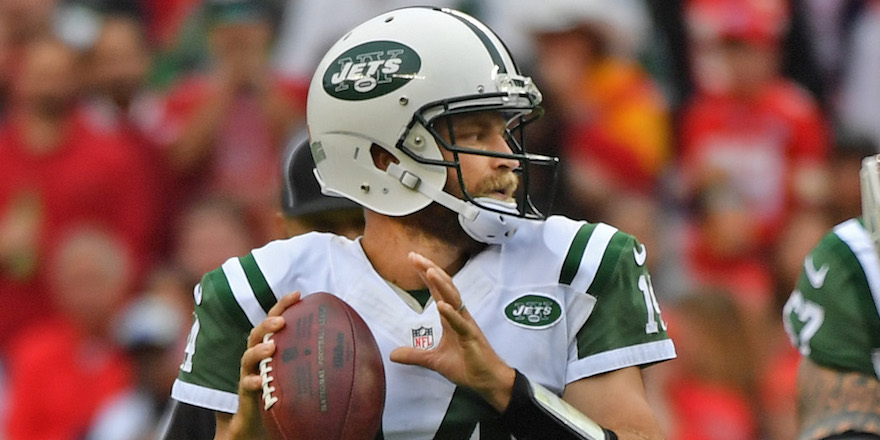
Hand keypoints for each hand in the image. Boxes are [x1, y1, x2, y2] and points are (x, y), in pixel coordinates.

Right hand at [228, 291, 301, 438]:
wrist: (260, 419)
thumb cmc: (284, 388)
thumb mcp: (300, 369)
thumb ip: (315, 356)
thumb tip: (353, 347)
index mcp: (271, 345)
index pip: (276, 320)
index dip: (283, 305)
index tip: (299, 294)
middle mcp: (257, 355)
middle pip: (258, 333)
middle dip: (268, 324)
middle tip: (281, 322)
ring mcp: (249, 372)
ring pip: (247, 356)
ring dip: (258, 350)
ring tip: (271, 348)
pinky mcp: (246, 392)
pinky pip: (246, 385)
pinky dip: (252, 381)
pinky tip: (260, 381)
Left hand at [390, 252, 514, 410]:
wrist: (487, 381)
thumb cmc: (467, 366)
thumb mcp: (434, 360)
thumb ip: (415, 355)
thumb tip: (393, 355)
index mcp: (451, 317)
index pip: (437, 290)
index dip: (426, 274)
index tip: (413, 259)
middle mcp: (459, 315)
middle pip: (445, 287)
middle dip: (430, 270)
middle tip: (415, 256)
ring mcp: (466, 325)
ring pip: (454, 299)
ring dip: (441, 284)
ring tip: (428, 271)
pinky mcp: (471, 338)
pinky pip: (461, 324)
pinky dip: (451, 314)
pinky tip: (442, 306)